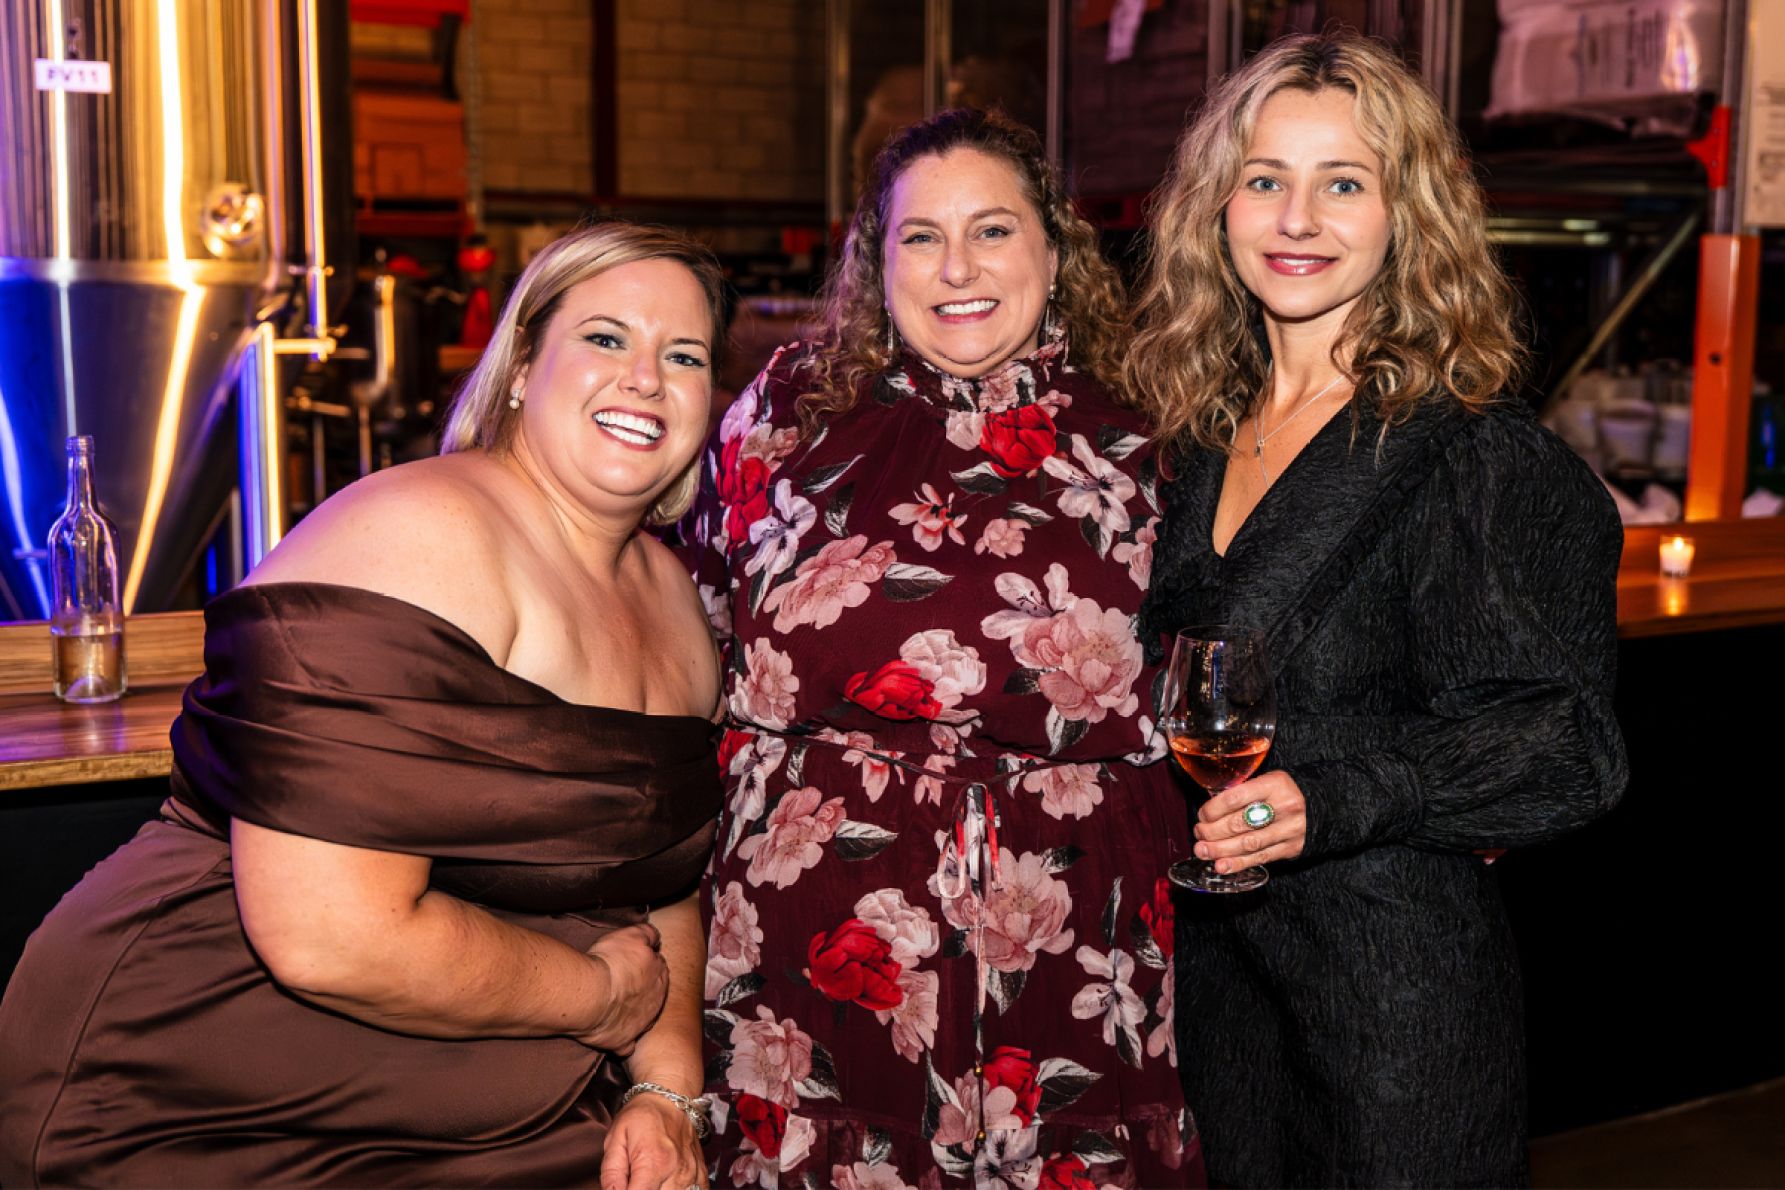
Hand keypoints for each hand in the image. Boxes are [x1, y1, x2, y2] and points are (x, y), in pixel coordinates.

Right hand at [577, 924, 668, 1055]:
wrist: (592, 995)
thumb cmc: (609, 963)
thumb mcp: (631, 935)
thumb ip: (647, 934)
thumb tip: (655, 938)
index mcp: (659, 975)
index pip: (658, 966)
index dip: (645, 962)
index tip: (632, 962)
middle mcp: (655, 1001)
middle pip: (654, 992)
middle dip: (643, 988)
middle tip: (624, 983)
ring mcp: (641, 1023)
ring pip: (643, 1019)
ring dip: (634, 1013)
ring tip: (617, 1007)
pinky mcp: (624, 1041)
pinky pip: (626, 1045)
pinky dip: (623, 1042)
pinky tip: (615, 1035)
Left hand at [599, 1092, 704, 1189]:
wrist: (669, 1098)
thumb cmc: (641, 1116)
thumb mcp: (615, 1140)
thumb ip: (611, 1174)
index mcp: (653, 1163)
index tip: (623, 1187)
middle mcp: (676, 1171)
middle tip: (635, 1181)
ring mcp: (692, 1174)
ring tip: (651, 1181)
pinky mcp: (700, 1174)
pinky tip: (668, 1184)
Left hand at [1194, 770, 1306, 874]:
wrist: (1320, 807)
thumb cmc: (1282, 793)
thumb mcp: (1266, 781)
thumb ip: (1242, 792)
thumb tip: (1209, 812)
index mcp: (1274, 784)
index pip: (1235, 798)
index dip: (1213, 809)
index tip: (1202, 816)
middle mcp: (1284, 806)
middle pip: (1239, 823)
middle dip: (1213, 832)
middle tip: (1199, 834)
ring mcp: (1289, 830)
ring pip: (1248, 843)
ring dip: (1220, 850)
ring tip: (1202, 851)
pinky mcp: (1291, 848)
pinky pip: (1260, 858)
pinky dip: (1238, 863)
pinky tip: (1221, 866)